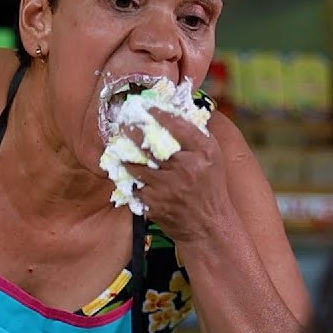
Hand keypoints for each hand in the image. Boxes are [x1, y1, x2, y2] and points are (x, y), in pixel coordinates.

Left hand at [124, 109, 233, 243]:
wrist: (208, 225)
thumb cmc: (211, 187)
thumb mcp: (213, 157)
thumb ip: (197, 136)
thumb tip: (176, 113)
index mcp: (202, 153)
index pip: (178, 125)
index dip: (159, 114)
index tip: (146, 107)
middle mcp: (186, 168)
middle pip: (150, 145)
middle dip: (133, 133)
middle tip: (124, 126)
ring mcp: (168, 188)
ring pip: (136, 167)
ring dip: (125, 157)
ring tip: (119, 149)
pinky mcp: (155, 204)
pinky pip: (135, 187)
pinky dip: (130, 180)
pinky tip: (126, 173)